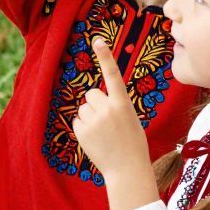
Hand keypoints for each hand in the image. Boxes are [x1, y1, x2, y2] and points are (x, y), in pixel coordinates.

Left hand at [72, 35, 151, 179]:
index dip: (106, 57)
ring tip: (103, 133)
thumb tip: (93, 101)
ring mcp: (94, 121)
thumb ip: (114, 106)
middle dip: (96, 104)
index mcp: (124, 104)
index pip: (113, 75)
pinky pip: (77, 121)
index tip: (98, 40)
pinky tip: (95, 139)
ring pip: (83, 108)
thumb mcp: (130, 119)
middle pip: (91, 94)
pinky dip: (83, 128)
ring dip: (89, 116)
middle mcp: (108, 109)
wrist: (127, 169)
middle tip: (107, 122)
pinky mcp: (82, 132)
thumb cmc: (132, 143)